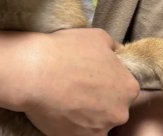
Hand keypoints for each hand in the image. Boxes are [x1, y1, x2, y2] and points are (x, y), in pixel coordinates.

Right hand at [22, 28, 139, 135]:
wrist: (34, 70)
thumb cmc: (66, 50)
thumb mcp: (97, 36)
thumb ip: (114, 47)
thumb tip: (116, 54)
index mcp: (128, 86)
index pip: (124, 85)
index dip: (107, 78)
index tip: (91, 74)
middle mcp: (120, 112)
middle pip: (113, 106)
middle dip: (99, 97)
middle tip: (77, 84)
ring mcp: (100, 128)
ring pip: (97, 121)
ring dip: (86, 112)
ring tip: (65, 96)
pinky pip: (80, 132)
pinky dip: (72, 124)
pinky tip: (60, 108)